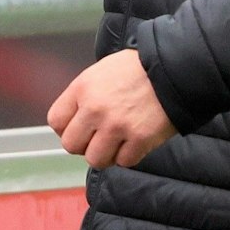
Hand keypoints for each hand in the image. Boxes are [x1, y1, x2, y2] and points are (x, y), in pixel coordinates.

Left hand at [46, 49, 177, 169]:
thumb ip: (85, 95)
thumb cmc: (138, 68)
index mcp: (82, 88)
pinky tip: (135, 141)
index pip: (56, 120)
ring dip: (106, 154)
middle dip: (84, 144)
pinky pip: (124, 161)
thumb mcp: (101, 71)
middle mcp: (95, 109)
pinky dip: (129, 155)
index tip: (78, 128)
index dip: (67, 128)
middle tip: (98, 138)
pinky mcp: (139, 139)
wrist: (173, 68)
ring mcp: (116, 126)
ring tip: (117, 142)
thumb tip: (75, 118)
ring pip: (96, 159)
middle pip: (71, 145)